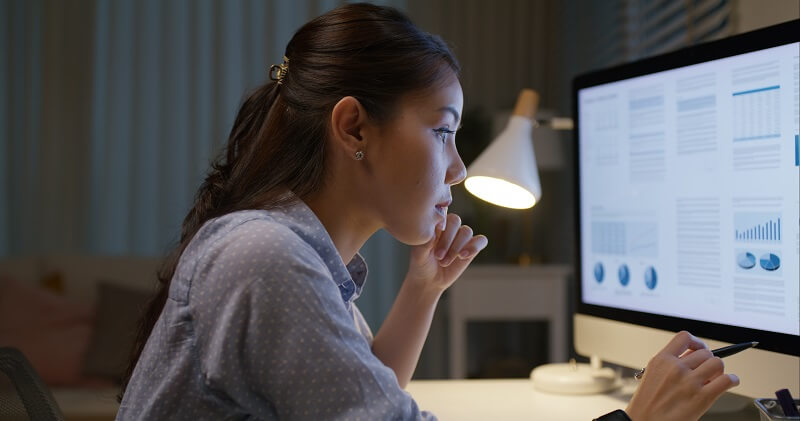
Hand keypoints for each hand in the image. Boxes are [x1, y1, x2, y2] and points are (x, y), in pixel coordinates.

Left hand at [406, 212, 487, 292]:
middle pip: (455, 221)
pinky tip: (463, 256)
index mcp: (436, 223)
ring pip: (466, 232)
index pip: (442, 213)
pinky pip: (481, 240)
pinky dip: (474, 246)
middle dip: (447, 240)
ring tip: (445, 262)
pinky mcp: (472, 247)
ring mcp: (462, 237)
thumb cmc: (421, 263)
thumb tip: (436, 227)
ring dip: (456, 247)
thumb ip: (426, 241)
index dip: (440, 223)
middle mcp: (450, 227)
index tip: (433, 240)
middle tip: (438, 256)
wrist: (429, 280)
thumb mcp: (419, 254)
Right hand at [625, 331, 739, 420]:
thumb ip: (670, 364)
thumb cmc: (648, 404)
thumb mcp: (652, 376)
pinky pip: (727, 380)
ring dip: (719, 370)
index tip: (699, 349)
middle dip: (708, 362)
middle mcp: (676, 368)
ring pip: (718, 363)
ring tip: (714, 379)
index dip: (697, 342)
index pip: (684, 338)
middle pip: (705, 352)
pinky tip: (728, 383)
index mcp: (661, 360)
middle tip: (706, 371)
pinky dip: (732, 380)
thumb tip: (693, 358)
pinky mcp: (702, 397)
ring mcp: (689, 382)